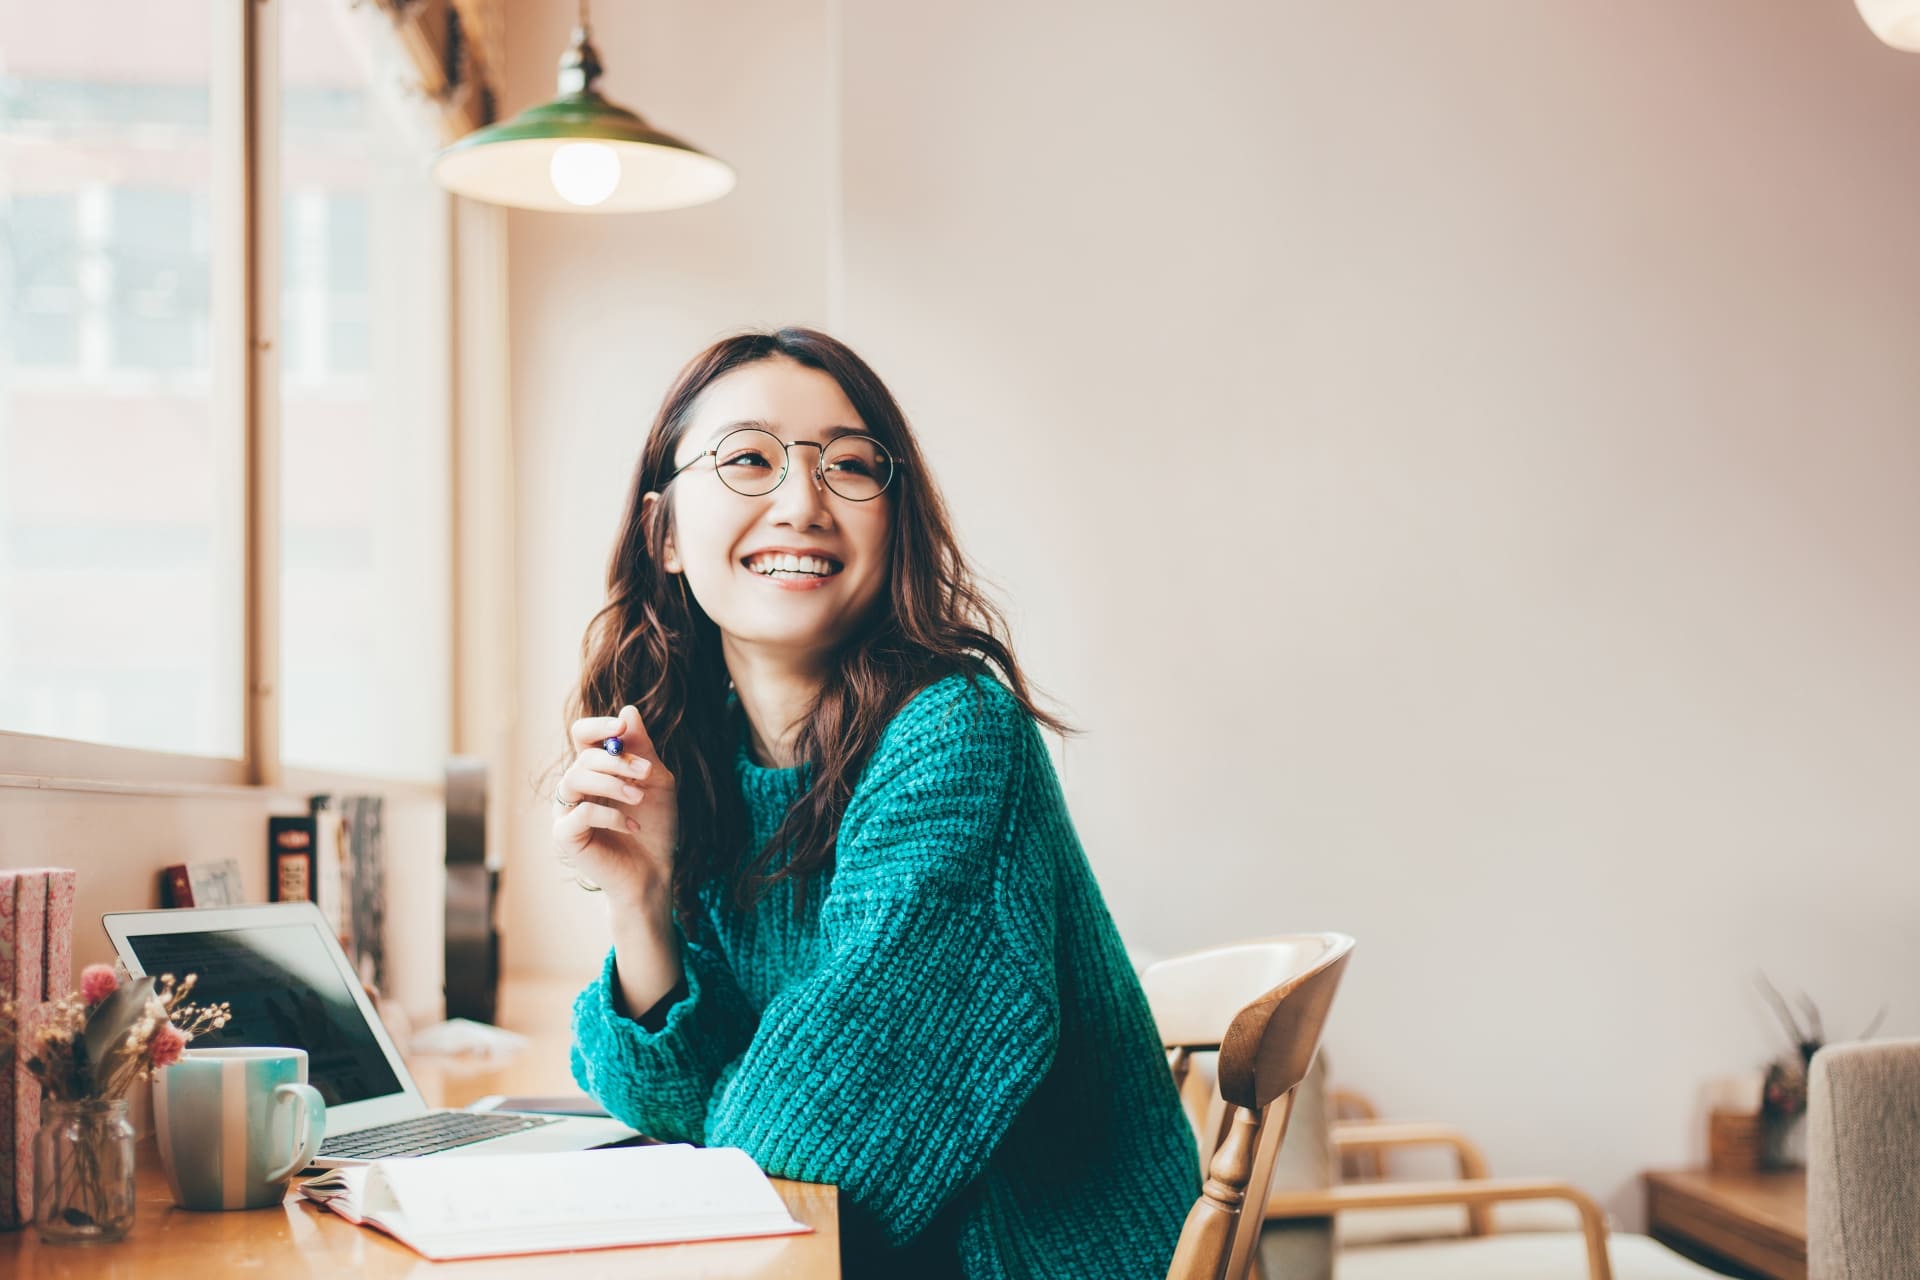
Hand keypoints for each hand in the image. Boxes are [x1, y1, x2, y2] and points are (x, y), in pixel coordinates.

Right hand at [553, 705, 677, 906]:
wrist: (655, 871)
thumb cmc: (656, 825)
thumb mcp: (656, 781)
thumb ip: (642, 748)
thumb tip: (627, 710)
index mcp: (596, 769)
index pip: (582, 736)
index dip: (597, 726)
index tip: (622, 726)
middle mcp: (577, 786)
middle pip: (583, 756)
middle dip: (617, 760)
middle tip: (646, 772)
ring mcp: (567, 810)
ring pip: (575, 778)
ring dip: (612, 783)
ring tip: (639, 798)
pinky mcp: (565, 835)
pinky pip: (580, 812)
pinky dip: (610, 814)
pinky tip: (632, 825)